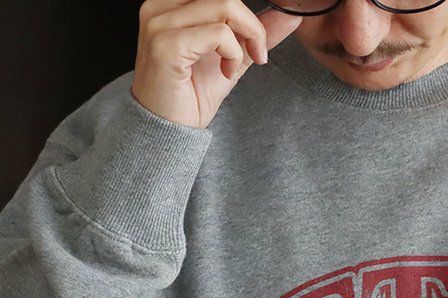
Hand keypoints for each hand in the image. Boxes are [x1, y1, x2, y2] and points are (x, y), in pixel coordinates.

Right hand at [131, 0, 302, 128]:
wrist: (168, 133)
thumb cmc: (188, 99)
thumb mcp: (229, 58)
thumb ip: (252, 34)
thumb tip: (288, 15)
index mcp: (168, 5)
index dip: (244, 13)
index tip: (256, 41)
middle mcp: (159, 8)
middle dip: (251, 23)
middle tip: (258, 52)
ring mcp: (160, 25)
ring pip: (226, 6)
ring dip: (246, 38)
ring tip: (236, 66)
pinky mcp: (167, 45)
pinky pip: (219, 33)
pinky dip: (233, 53)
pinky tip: (226, 73)